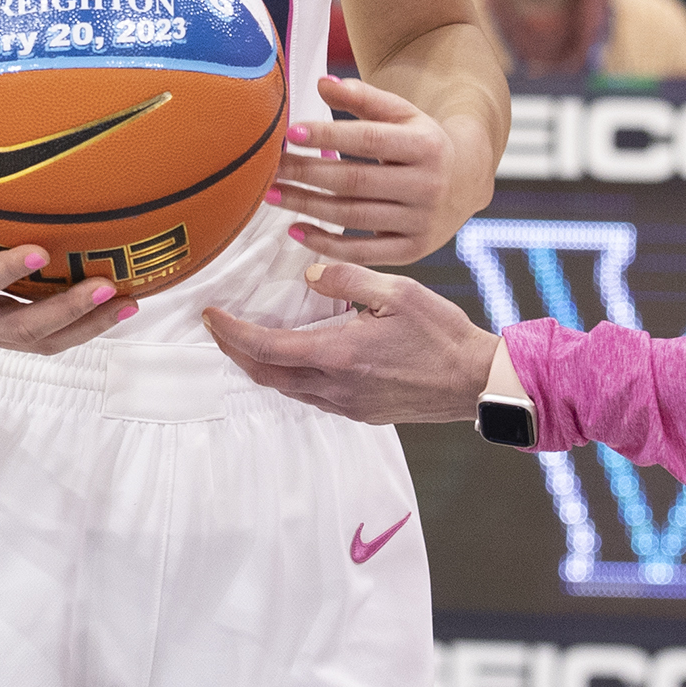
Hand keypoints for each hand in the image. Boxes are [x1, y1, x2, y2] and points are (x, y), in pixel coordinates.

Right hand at [0, 149, 148, 351]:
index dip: (7, 271)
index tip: (42, 250)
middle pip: (23, 327)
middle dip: (68, 310)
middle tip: (108, 285)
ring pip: (42, 341)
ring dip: (88, 325)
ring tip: (130, 300)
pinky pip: (44, 339)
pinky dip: (83, 326)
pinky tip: (119, 306)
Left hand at [205, 258, 495, 424]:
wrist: (476, 382)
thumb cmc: (442, 334)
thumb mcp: (397, 291)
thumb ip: (346, 278)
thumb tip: (308, 274)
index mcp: (340, 355)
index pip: (266, 348)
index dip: (231, 333)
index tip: (210, 316)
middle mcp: (337, 387)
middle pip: (266, 374)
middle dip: (235, 352)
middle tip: (218, 328)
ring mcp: (348, 405)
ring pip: (287, 388)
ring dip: (260, 366)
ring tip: (246, 342)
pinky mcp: (361, 412)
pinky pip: (310, 396)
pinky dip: (289, 376)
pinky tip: (292, 358)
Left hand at [268, 73, 472, 266]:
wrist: (466, 180)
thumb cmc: (421, 141)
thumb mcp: (403, 114)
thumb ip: (364, 98)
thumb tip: (322, 84)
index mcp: (426, 145)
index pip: (369, 139)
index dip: (328, 136)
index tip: (290, 133)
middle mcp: (428, 185)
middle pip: (355, 181)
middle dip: (307, 174)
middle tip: (270, 167)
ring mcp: (421, 221)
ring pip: (353, 216)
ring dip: (307, 207)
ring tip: (272, 194)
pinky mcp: (412, 250)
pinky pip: (363, 252)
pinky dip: (326, 245)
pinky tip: (296, 230)